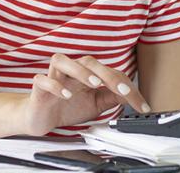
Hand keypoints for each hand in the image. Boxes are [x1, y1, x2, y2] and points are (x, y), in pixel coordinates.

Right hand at [4, 54, 152, 135]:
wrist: (40, 117)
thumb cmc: (66, 106)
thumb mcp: (95, 104)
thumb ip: (112, 98)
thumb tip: (131, 95)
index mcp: (86, 73)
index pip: (110, 73)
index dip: (128, 88)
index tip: (141, 106)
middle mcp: (70, 70)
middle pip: (89, 62)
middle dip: (108, 75)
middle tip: (123, 91)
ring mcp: (53, 76)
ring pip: (61, 61)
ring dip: (80, 70)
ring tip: (94, 83)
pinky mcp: (38, 87)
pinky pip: (43, 80)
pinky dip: (55, 85)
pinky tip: (66, 95)